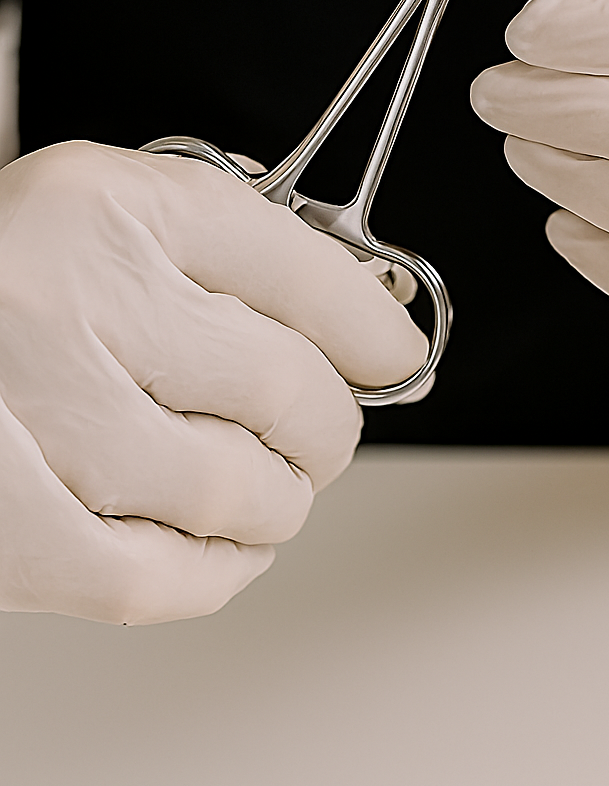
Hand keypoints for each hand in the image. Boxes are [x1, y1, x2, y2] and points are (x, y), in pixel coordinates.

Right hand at [0, 141, 425, 623]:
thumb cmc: (1, 279)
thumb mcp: (95, 210)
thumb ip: (214, 234)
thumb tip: (357, 304)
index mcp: (108, 208)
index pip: (302, 267)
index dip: (372, 321)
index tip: (392, 350)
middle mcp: (75, 302)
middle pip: (289, 387)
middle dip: (332, 422)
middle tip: (326, 427)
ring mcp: (39, 418)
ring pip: (242, 490)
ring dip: (282, 499)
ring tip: (270, 484)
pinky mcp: (11, 530)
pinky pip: (166, 577)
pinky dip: (221, 569)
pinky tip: (225, 543)